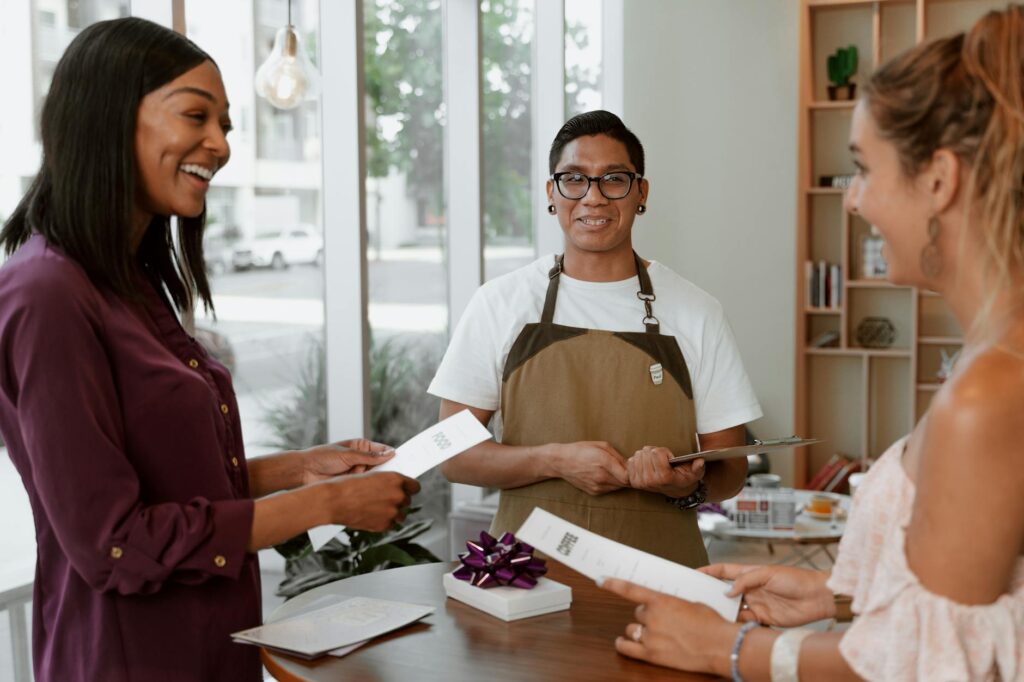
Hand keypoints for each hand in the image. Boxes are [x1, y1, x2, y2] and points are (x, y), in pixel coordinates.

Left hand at [297, 439, 394, 484]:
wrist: (305, 471)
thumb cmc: (322, 457)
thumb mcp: (348, 454)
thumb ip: (369, 456)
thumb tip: (389, 453)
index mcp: (361, 447)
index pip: (382, 449)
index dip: (392, 454)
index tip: (404, 459)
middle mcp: (361, 460)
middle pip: (381, 464)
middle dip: (389, 468)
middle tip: (399, 473)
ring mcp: (358, 472)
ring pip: (375, 476)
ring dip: (380, 479)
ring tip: (389, 482)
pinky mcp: (353, 484)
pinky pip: (366, 486)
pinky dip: (371, 488)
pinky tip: (377, 489)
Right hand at [318, 471, 419, 531]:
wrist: (334, 501)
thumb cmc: (348, 485)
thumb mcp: (371, 476)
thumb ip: (387, 482)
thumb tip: (395, 487)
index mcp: (395, 479)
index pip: (415, 486)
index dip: (409, 488)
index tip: (405, 490)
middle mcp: (398, 495)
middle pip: (407, 501)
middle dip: (398, 501)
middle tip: (385, 500)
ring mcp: (392, 512)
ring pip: (401, 515)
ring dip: (393, 513)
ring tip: (378, 509)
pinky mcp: (384, 525)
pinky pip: (391, 524)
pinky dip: (384, 522)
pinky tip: (372, 516)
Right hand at [551, 441, 629, 494]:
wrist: (561, 462)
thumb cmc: (581, 450)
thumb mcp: (601, 445)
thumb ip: (618, 456)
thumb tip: (631, 465)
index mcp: (603, 462)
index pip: (628, 476)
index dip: (633, 472)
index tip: (633, 466)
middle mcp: (601, 477)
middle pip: (625, 483)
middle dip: (628, 476)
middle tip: (626, 468)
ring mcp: (597, 486)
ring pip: (618, 487)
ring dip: (620, 480)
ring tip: (614, 470)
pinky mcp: (594, 492)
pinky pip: (610, 489)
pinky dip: (611, 484)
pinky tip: (605, 475)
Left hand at [600, 577, 736, 675]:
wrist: (721, 645)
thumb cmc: (711, 624)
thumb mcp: (691, 604)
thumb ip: (671, 604)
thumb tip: (664, 607)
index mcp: (662, 601)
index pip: (630, 589)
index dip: (613, 584)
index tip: (601, 580)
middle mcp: (652, 618)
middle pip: (638, 613)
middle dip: (647, 616)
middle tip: (662, 620)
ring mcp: (650, 637)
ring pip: (633, 628)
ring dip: (641, 630)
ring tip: (656, 633)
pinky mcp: (651, 654)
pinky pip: (627, 648)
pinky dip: (623, 644)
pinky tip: (623, 642)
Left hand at [627, 446, 704, 497]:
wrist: (675, 490)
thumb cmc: (685, 478)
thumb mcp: (695, 473)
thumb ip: (698, 467)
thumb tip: (699, 461)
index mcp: (664, 478)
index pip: (656, 453)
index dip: (665, 452)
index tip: (670, 458)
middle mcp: (651, 481)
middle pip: (646, 452)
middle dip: (655, 452)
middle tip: (662, 460)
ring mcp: (640, 482)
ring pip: (638, 455)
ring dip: (646, 455)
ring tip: (655, 462)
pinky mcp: (633, 481)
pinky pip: (631, 461)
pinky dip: (638, 460)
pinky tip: (647, 465)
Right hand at [698, 563, 833, 626]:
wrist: (817, 597)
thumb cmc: (796, 579)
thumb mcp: (768, 573)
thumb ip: (745, 580)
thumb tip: (728, 591)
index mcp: (750, 573)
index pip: (724, 571)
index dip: (709, 571)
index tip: (695, 573)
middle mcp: (750, 588)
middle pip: (726, 591)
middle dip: (713, 593)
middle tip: (698, 597)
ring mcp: (756, 603)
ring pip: (734, 608)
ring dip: (724, 610)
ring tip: (711, 612)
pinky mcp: (764, 618)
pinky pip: (746, 621)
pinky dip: (737, 623)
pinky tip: (730, 623)